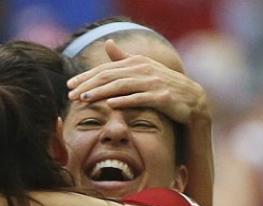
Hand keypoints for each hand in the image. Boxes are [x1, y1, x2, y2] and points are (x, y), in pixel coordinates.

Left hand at [67, 40, 210, 126]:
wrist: (193, 100)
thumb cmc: (164, 85)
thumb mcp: (143, 69)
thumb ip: (124, 59)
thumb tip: (107, 43)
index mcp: (136, 62)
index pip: (105, 69)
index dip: (86, 76)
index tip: (69, 85)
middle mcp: (143, 69)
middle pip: (109, 77)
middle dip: (88, 85)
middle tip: (71, 95)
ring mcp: (153, 83)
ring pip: (121, 87)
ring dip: (101, 93)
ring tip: (84, 99)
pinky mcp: (162, 97)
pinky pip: (140, 98)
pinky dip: (125, 101)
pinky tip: (110, 105)